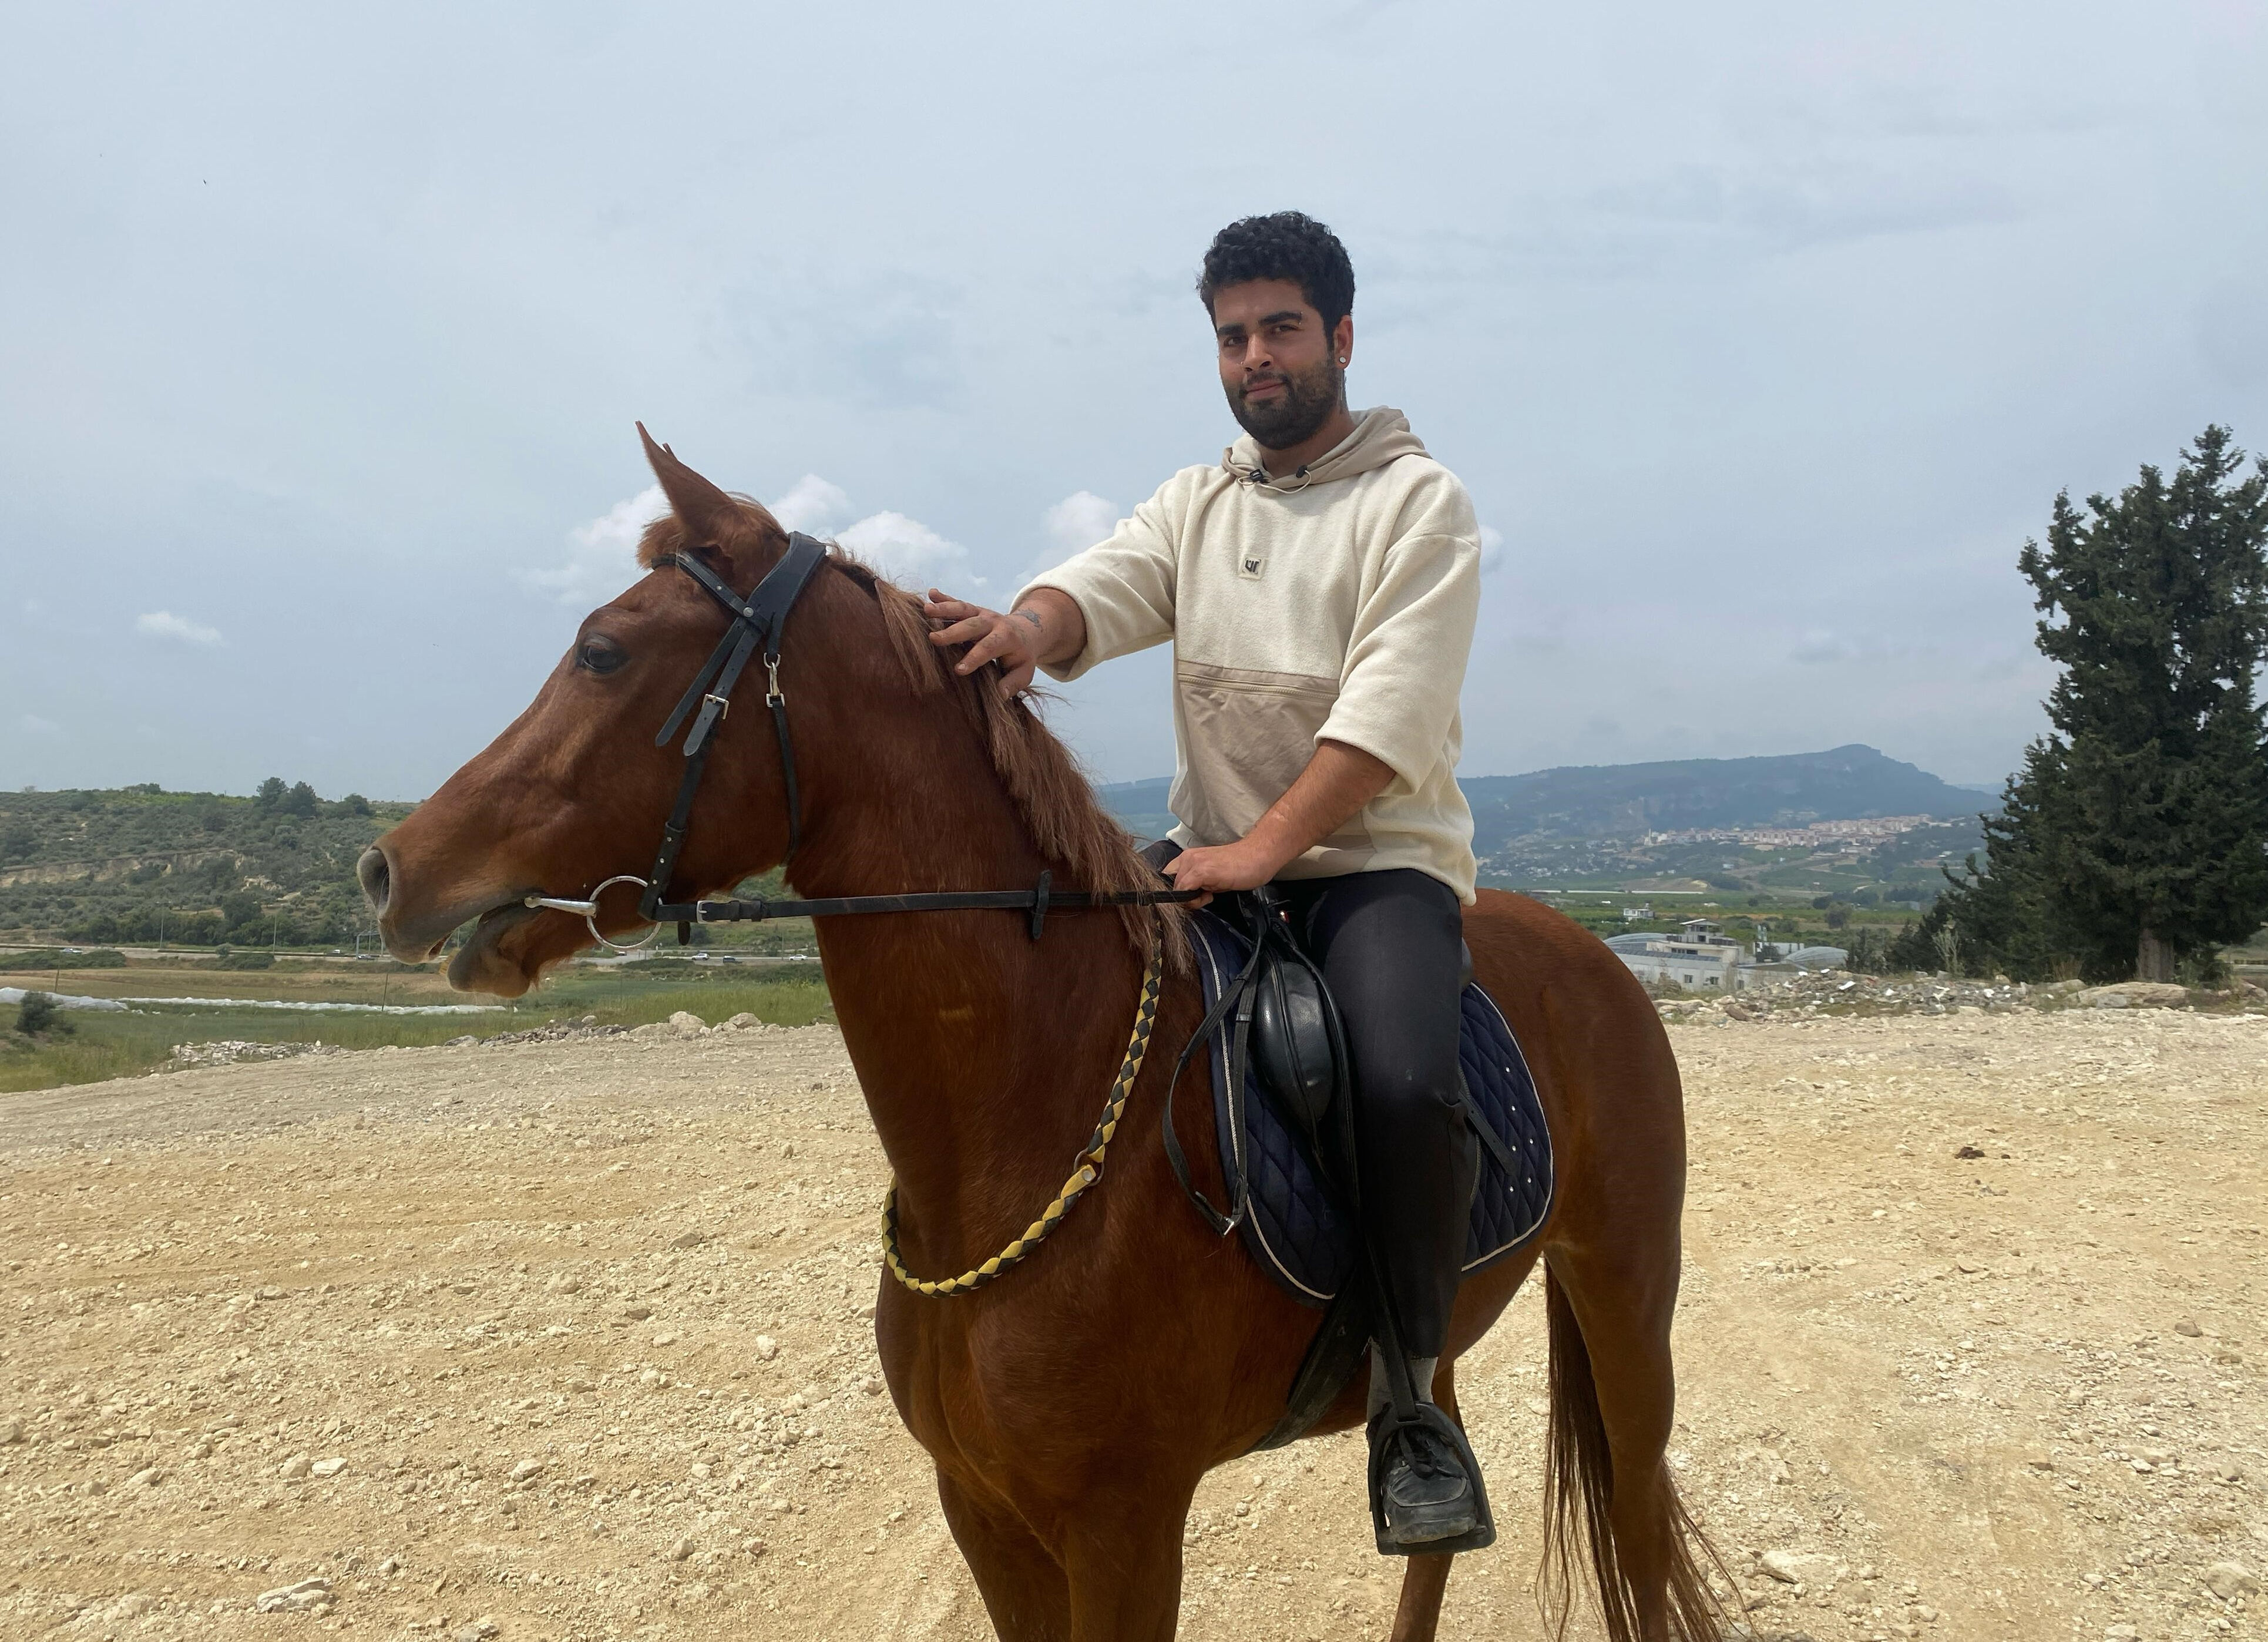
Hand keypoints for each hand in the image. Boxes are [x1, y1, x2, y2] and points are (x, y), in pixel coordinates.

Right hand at [923, 591, 1042, 695]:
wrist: (1026, 631)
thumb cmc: (1021, 657)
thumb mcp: (1024, 672)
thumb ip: (1013, 683)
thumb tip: (1000, 695)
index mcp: (1006, 638)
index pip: (989, 648)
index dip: (974, 658)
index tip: (958, 670)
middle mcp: (993, 622)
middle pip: (972, 626)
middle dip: (953, 632)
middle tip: (933, 639)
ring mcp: (981, 613)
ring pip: (963, 609)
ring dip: (944, 609)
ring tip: (926, 610)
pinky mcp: (973, 609)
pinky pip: (958, 603)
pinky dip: (944, 598)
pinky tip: (930, 594)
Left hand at [1161, 839, 1283, 906]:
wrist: (1259, 856)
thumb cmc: (1240, 868)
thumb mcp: (1212, 878)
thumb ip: (1197, 886)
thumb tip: (1185, 900)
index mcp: (1188, 858)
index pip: (1167, 880)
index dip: (1175, 895)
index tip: (1189, 901)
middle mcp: (1187, 858)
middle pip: (1169, 887)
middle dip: (1183, 899)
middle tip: (1204, 897)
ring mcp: (1193, 862)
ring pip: (1176, 890)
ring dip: (1190, 900)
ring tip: (1210, 894)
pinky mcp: (1202, 870)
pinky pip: (1185, 890)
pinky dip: (1194, 900)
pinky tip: (1211, 895)